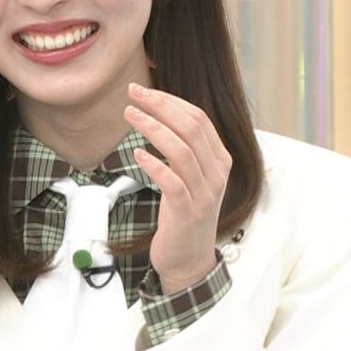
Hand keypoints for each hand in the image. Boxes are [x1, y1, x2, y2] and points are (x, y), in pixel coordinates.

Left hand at [123, 83, 229, 294]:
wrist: (189, 260)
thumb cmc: (184, 213)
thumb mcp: (191, 177)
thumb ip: (184, 149)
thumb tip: (159, 113)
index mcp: (220, 161)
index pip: (199, 119)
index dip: (171, 101)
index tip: (145, 90)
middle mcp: (216, 174)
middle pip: (191, 129)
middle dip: (160, 106)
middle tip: (133, 94)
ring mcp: (204, 194)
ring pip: (181, 151)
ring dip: (153, 128)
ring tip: (130, 115)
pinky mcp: (188, 213)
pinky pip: (173, 183)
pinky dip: (155, 165)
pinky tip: (137, 153)